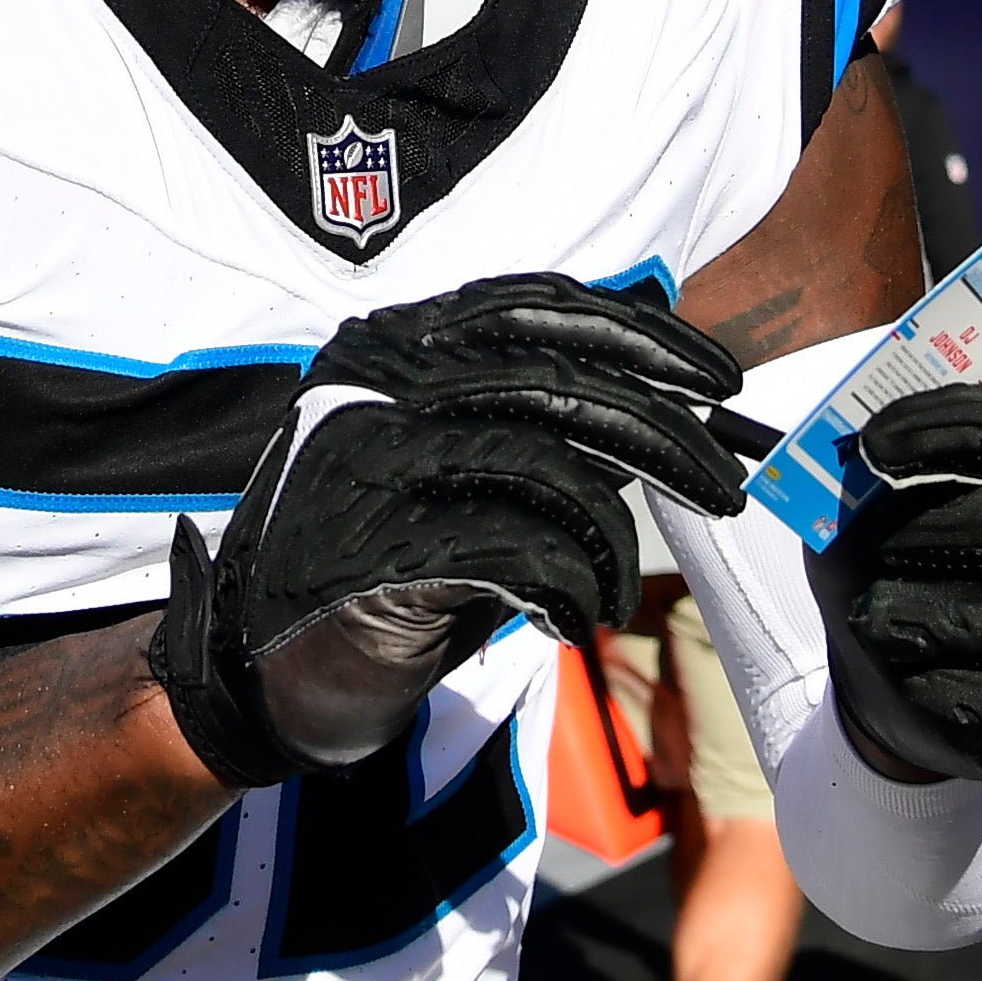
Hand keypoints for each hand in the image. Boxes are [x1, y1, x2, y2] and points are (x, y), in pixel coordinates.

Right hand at [152, 277, 741, 786]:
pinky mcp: (372, 546)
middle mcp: (372, 382)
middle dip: (663, 435)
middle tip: (722, 486)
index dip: (641, 336)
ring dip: (611, 537)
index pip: (536, 305)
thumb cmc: (376, 566)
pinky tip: (572, 617)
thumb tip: (665, 402)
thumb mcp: (451, 469)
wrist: (260, 675)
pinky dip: (571, 588)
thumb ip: (533, 422)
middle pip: (556, 381)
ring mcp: (364, 459)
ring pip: (546, 465)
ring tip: (614, 588)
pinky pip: (518, 551)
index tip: (716, 381)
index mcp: (392, 343)